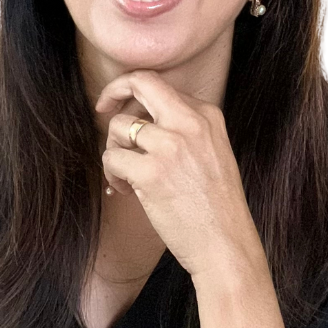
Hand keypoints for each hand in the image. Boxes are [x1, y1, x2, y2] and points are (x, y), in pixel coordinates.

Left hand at [95, 69, 266, 280]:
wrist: (226, 243)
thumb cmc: (216, 206)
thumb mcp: (213, 152)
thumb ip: (185, 128)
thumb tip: (140, 117)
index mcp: (207, 115)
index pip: (159, 85)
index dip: (132, 92)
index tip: (119, 105)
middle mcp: (190, 123)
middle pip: (140, 83)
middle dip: (113, 92)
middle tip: (101, 109)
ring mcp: (170, 146)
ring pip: (118, 126)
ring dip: (114, 149)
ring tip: (126, 175)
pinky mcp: (151, 172)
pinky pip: (111, 158)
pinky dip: (112, 174)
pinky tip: (128, 191)